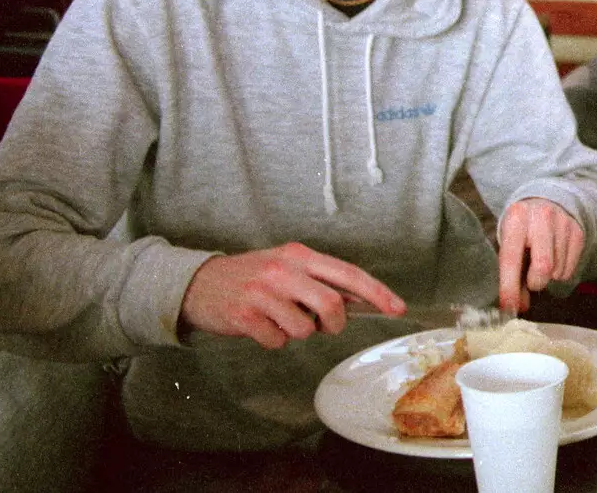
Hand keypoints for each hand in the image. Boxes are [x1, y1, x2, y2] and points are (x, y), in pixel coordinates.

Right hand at [180, 242, 403, 349]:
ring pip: (304, 329)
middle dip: (334, 324)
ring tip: (278, 319)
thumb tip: (360, 300)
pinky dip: (273, 341)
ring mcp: (263, 292)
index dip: (377, 292)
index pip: (348, 273)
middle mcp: (283, 270)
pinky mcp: (244, 315)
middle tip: (324, 327)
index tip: (398, 308)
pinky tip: (259, 326)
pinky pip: (277, 341)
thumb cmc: (251, 278)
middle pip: (331, 305)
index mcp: (299, 255)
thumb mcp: (287, 267)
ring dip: (297, 333)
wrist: (198, 284)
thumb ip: (320, 280)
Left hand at [497, 197, 585, 312]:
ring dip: (549, 276)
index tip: (508, 307)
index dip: (509, 287)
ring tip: (543, 260)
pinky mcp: (578, 232)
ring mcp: (563, 223)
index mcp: (516, 219)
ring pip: (557, 271)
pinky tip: (555, 257)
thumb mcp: (511, 244)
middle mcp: (541, 218)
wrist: (547, 200)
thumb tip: (518, 306)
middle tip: (532, 281)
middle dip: (536, 283)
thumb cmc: (523, 230)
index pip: (511, 259)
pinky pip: (569, 270)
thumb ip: (512, 274)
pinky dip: (560, 272)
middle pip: (543, 267)